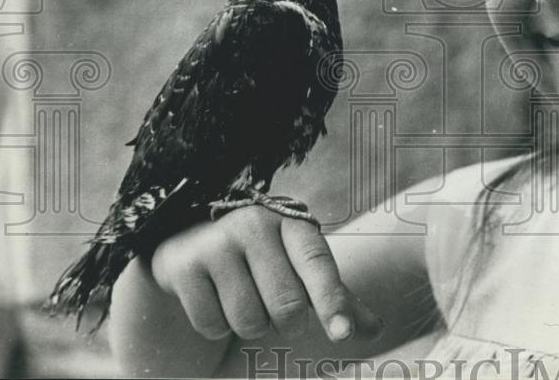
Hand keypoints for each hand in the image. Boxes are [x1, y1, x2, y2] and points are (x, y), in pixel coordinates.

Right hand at [150, 206, 383, 342]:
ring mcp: (215, 241)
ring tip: (239, 300)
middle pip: (286, 305)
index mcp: (291, 224)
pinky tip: (210, 300)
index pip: (317, 263)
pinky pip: (211, 324)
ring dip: (248, 327)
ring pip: (248, 320)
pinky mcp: (180, 264)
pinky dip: (215, 327)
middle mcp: (254, 224)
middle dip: (285, 324)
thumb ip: (336, 300)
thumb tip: (377, 329)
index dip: (332, 301)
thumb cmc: (259, 268)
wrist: (190, 255)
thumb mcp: (299, 275)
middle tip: (274, 310)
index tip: (343, 335)